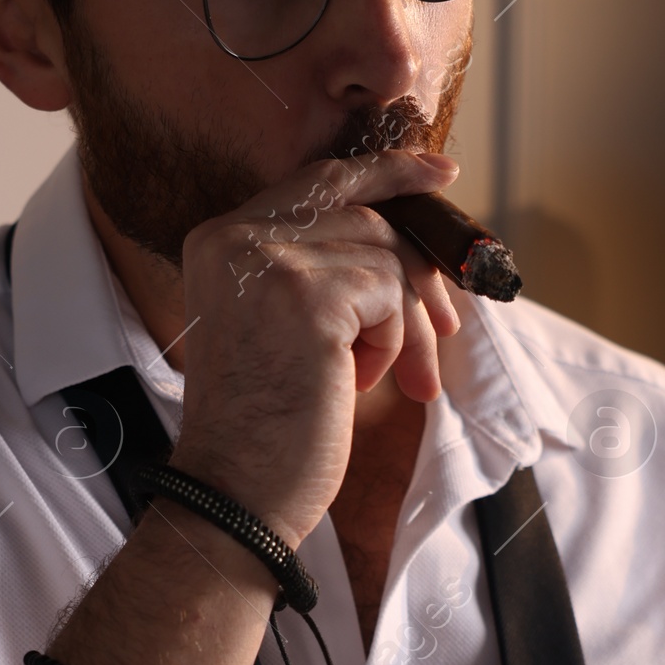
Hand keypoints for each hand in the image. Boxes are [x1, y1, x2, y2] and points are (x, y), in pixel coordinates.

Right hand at [172, 148, 463, 546]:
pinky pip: (389, 292)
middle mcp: (236, 236)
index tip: (441, 174)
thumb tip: (408, 244)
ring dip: (401, 324)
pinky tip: (358, 382)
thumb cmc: (266, 427)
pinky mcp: (307, 293)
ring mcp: (269, 260)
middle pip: (367, 218)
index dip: (387, 172)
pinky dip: (391, 342)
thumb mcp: (284, 326)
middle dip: (417, 275)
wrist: (235, 492)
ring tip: (382, 378)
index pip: (321, 180)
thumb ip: (320, 269)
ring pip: (387, 256)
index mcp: (221, 239)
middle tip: (444, 328)